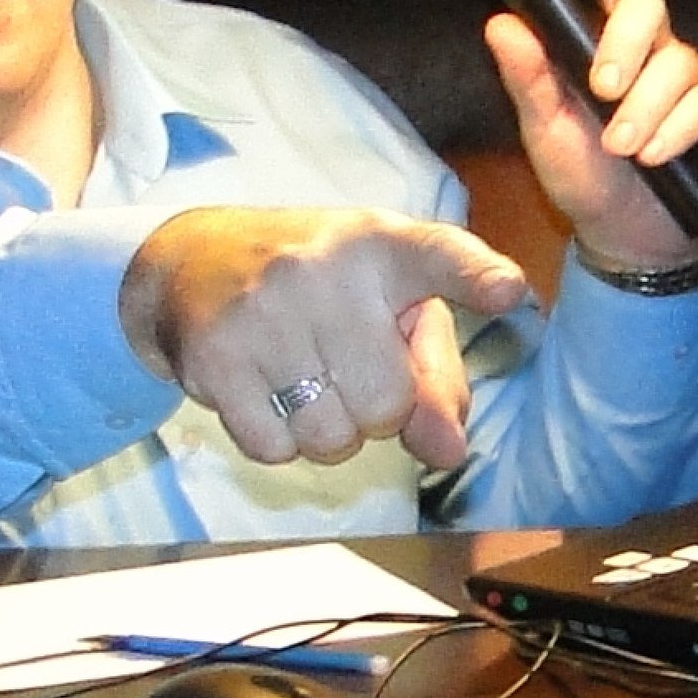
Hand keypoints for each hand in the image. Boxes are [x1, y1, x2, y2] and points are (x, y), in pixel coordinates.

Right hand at [118, 208, 526, 470]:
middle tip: (342, 365)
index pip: (439, 256)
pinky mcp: (216, 355)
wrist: (191, 262)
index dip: (475, 277)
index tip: (506, 291)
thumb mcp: (388, 307)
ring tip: (303, 377)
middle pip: (386, 404)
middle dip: (372, 409)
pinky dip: (277, 439)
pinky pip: (275, 448)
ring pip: (330, 438)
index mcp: (382, 245)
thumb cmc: (319, 289)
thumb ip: (434, 379)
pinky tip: (264, 389)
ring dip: (325, 431)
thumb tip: (448, 452)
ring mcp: (264, 310)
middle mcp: (324, 269)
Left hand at [481, 0, 697, 267]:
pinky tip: (655, 157)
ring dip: (644, 108)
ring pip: (676, 61)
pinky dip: (677, 130)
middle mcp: (648, 48)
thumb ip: (527, 79)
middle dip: (624, 43)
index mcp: (599, 42)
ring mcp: (688, 74)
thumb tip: (501, 24)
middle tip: (602, 90)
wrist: (628, 234)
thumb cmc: (584, 176)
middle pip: (648, 4)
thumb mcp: (545, 132)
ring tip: (621, 149)